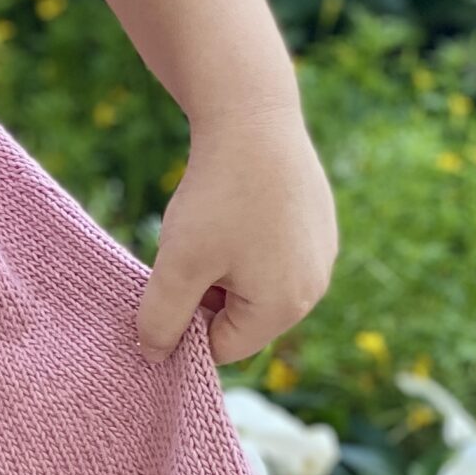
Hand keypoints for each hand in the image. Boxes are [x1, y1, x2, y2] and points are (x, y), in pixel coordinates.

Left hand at [137, 108, 337, 366]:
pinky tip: (229, 205)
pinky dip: (241, 239)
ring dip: (220, 266)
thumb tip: (154, 357)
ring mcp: (322, 252)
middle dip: (204, 295)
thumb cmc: (217, 196)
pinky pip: (270, 251)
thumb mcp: (178, 265)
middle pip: (241, 317)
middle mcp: (315, 287)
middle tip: (185, 252)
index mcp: (285, 308)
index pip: (223, 347)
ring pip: (252, 282)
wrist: (254, 117)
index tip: (162, 289)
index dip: (183, 326)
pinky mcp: (317, 222)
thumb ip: (161, 319)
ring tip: (208, 224)